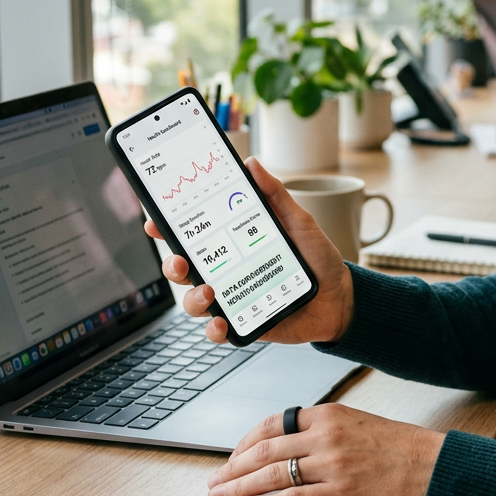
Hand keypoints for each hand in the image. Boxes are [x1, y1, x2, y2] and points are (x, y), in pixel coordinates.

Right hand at [145, 157, 353, 344]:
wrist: (340, 297)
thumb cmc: (317, 258)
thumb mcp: (298, 221)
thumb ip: (274, 195)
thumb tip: (252, 163)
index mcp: (234, 243)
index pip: (195, 235)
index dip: (169, 228)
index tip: (155, 220)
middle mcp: (228, 271)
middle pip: (185, 268)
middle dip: (172, 265)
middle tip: (180, 261)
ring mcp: (233, 298)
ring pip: (194, 301)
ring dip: (192, 298)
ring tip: (209, 291)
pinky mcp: (244, 323)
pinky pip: (218, 331)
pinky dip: (214, 330)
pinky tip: (221, 322)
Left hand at [206, 403, 445, 495]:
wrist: (427, 462)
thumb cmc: (395, 443)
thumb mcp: (355, 421)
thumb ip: (321, 427)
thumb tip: (285, 442)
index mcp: (328, 413)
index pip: (273, 423)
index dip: (245, 442)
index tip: (231, 456)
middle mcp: (326, 435)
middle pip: (265, 450)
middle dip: (233, 467)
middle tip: (214, 480)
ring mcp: (332, 464)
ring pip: (272, 474)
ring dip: (239, 487)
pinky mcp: (340, 492)